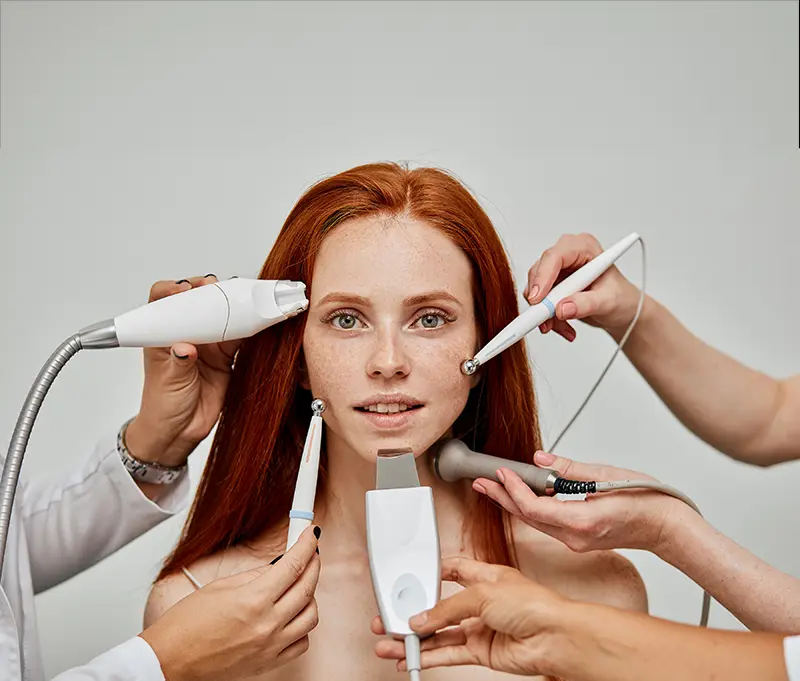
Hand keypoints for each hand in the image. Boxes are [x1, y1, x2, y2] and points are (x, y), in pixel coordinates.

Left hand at [125, 275, 239, 466]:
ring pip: (222, 315)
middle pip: (198, 301)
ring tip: (246, 298)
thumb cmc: (163, 405)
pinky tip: (259, 320)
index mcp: (163, 333)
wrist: (180, 431)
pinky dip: (251, 327)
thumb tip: (185, 348)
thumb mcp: (168, 382)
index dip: (174, 290)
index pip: (163, 300)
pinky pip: (240, 336)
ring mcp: (207, 343)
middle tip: (218, 287)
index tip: (185, 290)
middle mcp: (185, 332)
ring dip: (234, 306)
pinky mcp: (225, 356)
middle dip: (210, 290)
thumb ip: (178, 363)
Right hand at [141, 525, 321, 680]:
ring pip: (311, 616)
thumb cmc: (185, 626)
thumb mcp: (220, 587)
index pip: (294, 564)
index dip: (306, 545)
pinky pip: (301, 643)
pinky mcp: (268, 664)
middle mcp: (267, 624)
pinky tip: (291, 616)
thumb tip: (280, 565)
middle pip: (307, 587)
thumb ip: (256, 575)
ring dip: (310, 596)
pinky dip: (302, 627)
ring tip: (298, 585)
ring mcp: (270, 647)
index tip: (310, 535)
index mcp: (253, 600)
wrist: (169, 660)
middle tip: (310, 553)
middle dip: (313, 563)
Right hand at [372, 556, 567, 676]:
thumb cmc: (534, 604)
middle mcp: (482, 602)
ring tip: (390, 643)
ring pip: (440, 634)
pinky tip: (411, 658)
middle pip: (439, 607)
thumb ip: (447, 607)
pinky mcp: (482, 652)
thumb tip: (421, 618)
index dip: (431, 574)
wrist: (555, 638)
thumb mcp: (482, 593)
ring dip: (415, 639)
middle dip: (414, 613)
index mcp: (485, 576)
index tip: (409, 579)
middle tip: (390, 617)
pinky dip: (429, 656)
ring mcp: (481, 628)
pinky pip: (448, 653)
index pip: (452, 571)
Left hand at [474, 451, 679, 552]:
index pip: (533, 507)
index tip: (501, 471)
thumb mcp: (606, 476)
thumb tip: (540, 458)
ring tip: (493, 486)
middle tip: (480, 481)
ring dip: (513, 503)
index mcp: (581, 522)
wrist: (668, 527)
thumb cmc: (648, 501)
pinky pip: (547, 524)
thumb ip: (568, 469)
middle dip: (502, 497)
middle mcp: (575, 537)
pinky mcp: (579, 538)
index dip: (513, 489)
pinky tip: (523, 494)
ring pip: (535, 522)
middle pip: (527, 517)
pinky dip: (532, 508)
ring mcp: (576, 541)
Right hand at [523, 232, 642, 340]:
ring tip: (564, 328)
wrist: (622, 310)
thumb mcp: (608, 302)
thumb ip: (586, 304)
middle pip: (540, 272)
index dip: (542, 277)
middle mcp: (568, 255)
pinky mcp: (552, 285)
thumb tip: (562, 308)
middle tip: (546, 321)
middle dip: (541, 300)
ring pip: (536, 290)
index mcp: (584, 247)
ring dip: (545, 313)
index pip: (555, 256)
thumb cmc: (622, 298)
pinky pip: (539, 301)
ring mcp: (558, 270)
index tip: (537, 299)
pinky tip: (564, 326)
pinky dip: (548, 317)